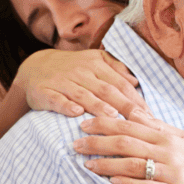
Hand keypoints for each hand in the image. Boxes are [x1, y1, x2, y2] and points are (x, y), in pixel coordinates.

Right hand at [15, 49, 148, 119]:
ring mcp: (62, 81)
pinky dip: (65, 105)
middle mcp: (80, 71)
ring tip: (112, 116)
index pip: (121, 84)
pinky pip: (56, 98)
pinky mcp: (44, 91)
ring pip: (82, 94)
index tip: (150, 116)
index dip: (136, 100)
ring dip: (97, 105)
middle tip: (139, 121)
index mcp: (96, 64)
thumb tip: (135, 81)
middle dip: (124, 105)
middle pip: (106, 89)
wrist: (34, 67)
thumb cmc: (72, 69)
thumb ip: (115, 70)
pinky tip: (76, 113)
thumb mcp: (94, 63)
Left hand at [73, 109, 183, 183]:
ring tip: (86, 165)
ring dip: (105, 164)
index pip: (129, 126)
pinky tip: (111, 183)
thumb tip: (132, 112)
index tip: (82, 124)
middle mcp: (169, 152)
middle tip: (75, 145)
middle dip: (96, 142)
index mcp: (169, 137)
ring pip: (132, 165)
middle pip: (125, 143)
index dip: (103, 123)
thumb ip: (158, 126)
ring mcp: (174, 173)